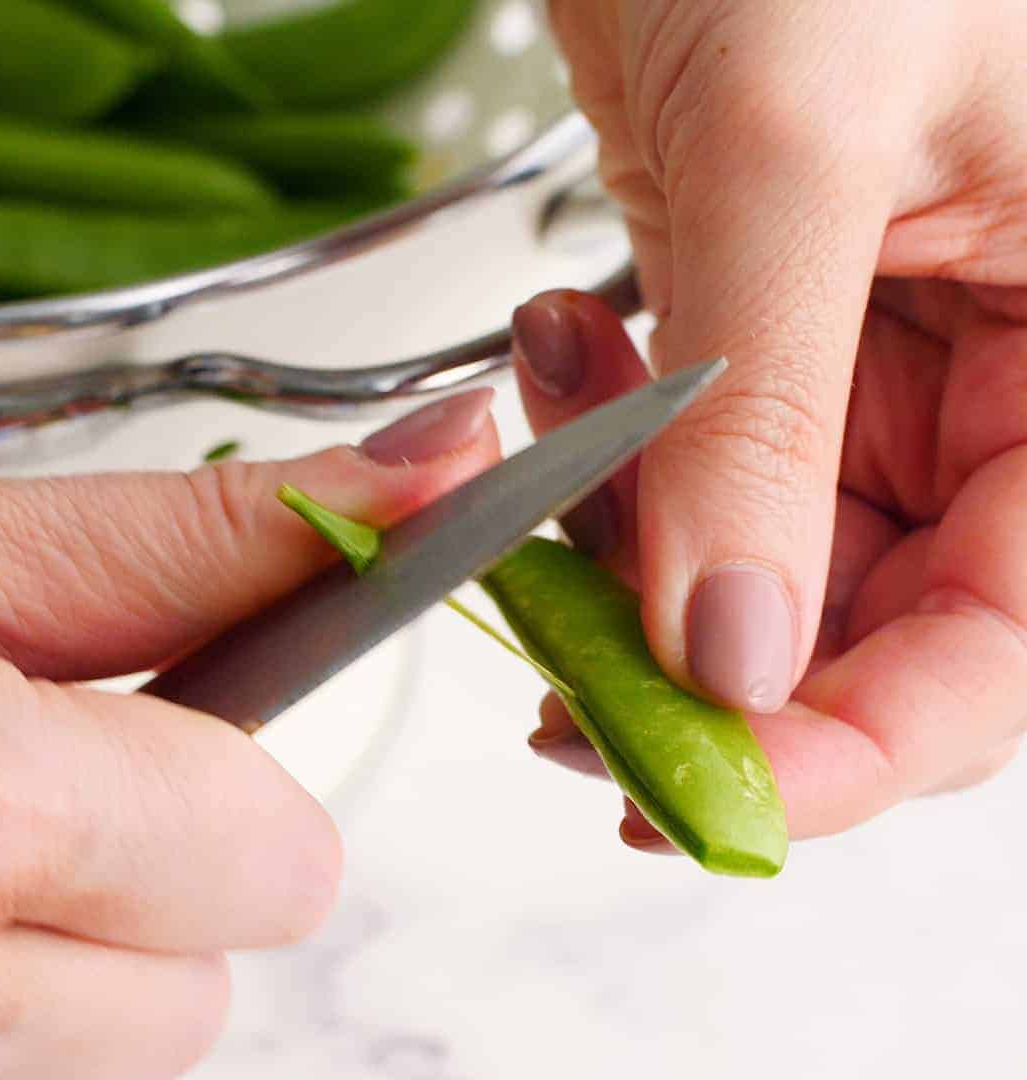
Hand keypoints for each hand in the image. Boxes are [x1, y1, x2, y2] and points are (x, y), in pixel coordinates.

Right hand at [0, 390, 496, 1078]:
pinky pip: (38, 1055)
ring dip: (94, 929)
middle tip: (60, 772)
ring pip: (127, 1035)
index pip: (284, 866)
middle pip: (206, 987)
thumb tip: (432, 465)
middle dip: (171, 867)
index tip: (226, 716)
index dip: (242, 779)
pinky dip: (21, 976)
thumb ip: (218, 531)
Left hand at [511, 0, 1026, 846]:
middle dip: (693, 658)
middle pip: (854, 628)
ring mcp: (866, 378)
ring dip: (620, 534)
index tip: (701, 793)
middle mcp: (993, 391)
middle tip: (562, 670)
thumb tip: (725, 652)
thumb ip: (765, 423)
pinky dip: (597, 447)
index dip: (851, 747)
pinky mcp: (758, 347)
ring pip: (741, 560)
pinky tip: (562, 342)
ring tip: (557, 404)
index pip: (995, 647)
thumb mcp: (799, 154)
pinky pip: (675, 470)